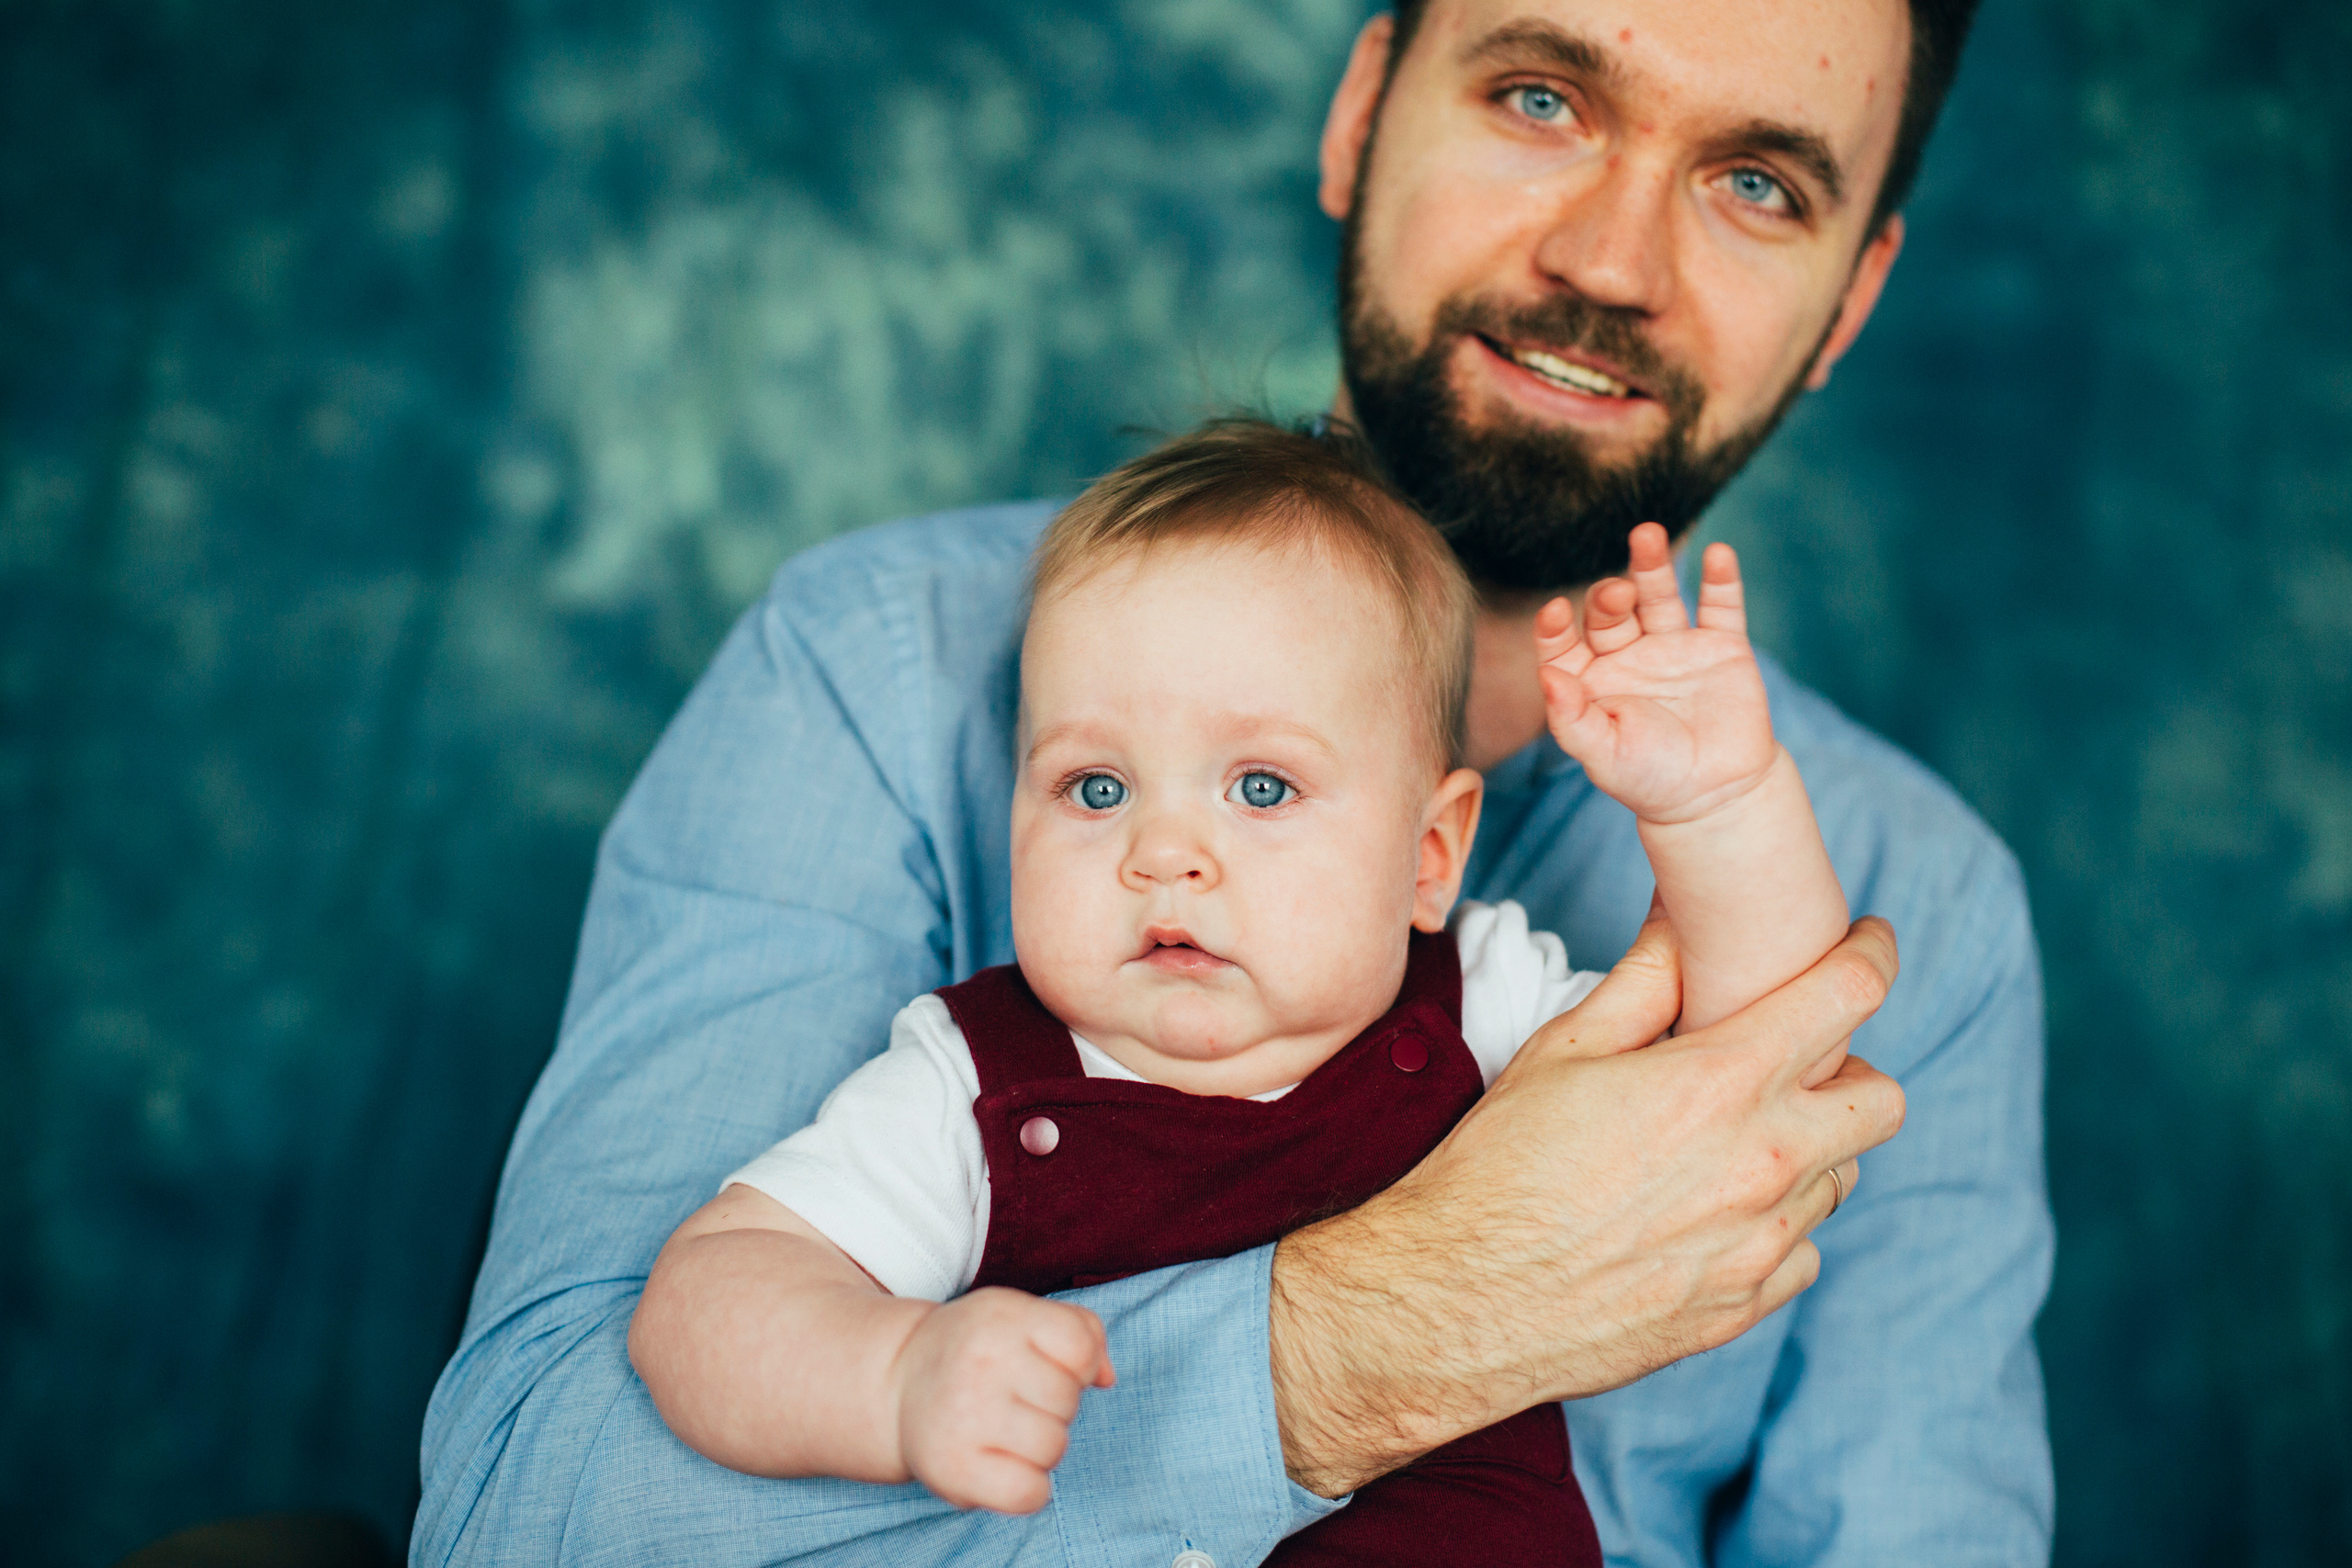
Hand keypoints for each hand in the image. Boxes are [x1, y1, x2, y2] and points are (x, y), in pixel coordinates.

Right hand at [892, 1287, 1115, 1513]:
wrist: (895, 1382)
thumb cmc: (975, 1348)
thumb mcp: (1020, 1316)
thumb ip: (1079, 1331)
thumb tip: (1107, 1378)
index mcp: (1002, 1316)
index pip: (1080, 1346)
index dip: (1078, 1364)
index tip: (1048, 1366)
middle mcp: (981, 1361)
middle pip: (1068, 1400)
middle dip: (1053, 1405)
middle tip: (1016, 1400)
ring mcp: (964, 1415)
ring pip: (1054, 1447)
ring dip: (1040, 1447)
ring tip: (1005, 1430)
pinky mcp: (953, 1468)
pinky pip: (1031, 1494)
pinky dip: (1028, 1489)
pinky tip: (1003, 1465)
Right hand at [1268, 905, 1901, 1494]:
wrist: (1461, 1298)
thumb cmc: (1501, 1166)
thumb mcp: (1564, 1048)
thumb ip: (1646, 978)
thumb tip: (1685, 919)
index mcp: (1722, 1082)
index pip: (1851, 995)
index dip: (1871, 954)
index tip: (1867, 944)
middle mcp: (1764, 1164)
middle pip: (1883, 1100)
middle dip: (1852, 1069)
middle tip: (1792, 1063)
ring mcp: (1762, 1244)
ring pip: (1842, 1178)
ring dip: (1807, 1149)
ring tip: (1729, 1142)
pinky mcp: (1744, 1306)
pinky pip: (1803, 1252)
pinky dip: (1775, 1226)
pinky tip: (1710, 1213)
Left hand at [1535, 523, 1775, 823]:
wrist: (1718, 795)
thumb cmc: (1650, 779)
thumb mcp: (1603, 755)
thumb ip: (1571, 719)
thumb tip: (1547, 677)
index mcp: (1590, 679)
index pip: (1562, 642)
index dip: (1554, 627)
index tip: (1555, 613)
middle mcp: (1628, 654)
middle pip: (1610, 611)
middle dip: (1608, 597)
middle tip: (1617, 594)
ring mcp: (1675, 646)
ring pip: (1659, 595)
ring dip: (1651, 564)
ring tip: (1646, 534)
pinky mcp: (1721, 646)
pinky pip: (1720, 606)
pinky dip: (1721, 580)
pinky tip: (1719, 555)